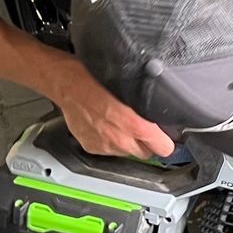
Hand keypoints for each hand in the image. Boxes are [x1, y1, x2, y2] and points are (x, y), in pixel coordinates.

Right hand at [55, 67, 175, 158]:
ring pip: (128, 152)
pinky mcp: (92, 147)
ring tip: (120, 124)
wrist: (66, 84)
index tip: (166, 137)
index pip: (164, 148)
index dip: (166, 141)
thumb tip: (161, 116)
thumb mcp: (131, 89)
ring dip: (128, 142)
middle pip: (147, 153)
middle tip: (143, 128)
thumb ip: (147, 107)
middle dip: (147, 142)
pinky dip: (110, 141)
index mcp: (134, 125)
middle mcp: (120, 139)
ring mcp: (105, 146)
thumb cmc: (95, 79)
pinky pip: (110, 150)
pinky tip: (106, 126)